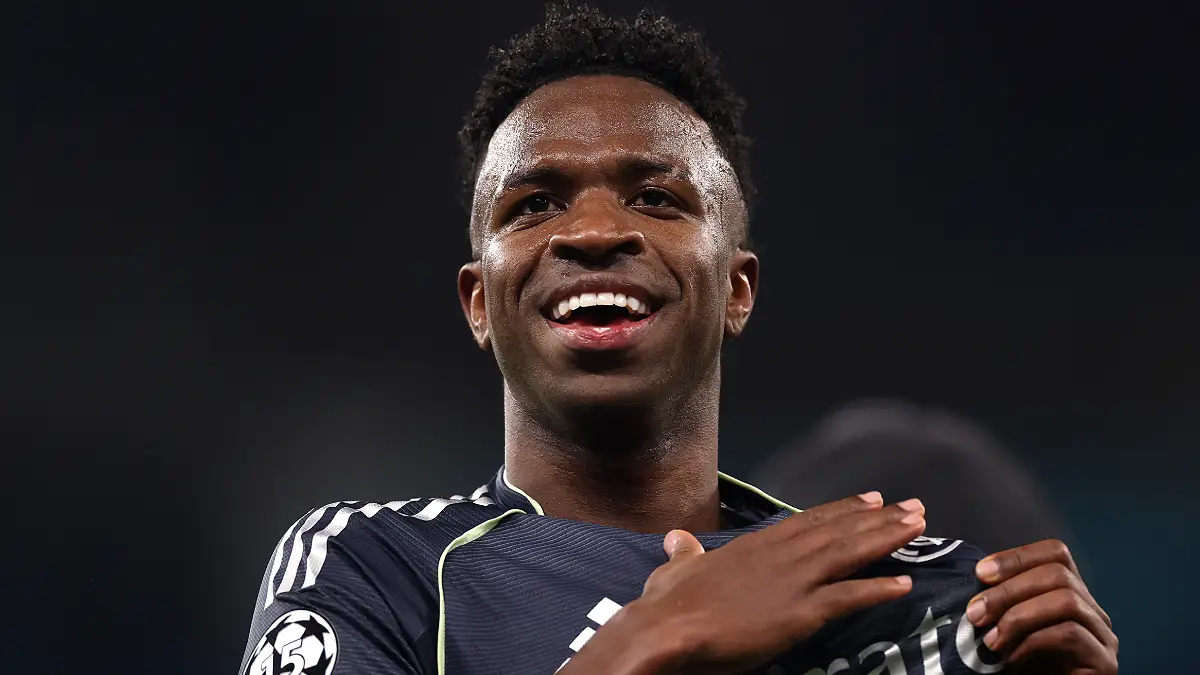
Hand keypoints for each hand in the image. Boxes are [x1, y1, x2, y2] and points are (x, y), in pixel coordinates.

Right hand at [560, 493, 927, 674]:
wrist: (669, 628)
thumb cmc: (667, 603)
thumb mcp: (675, 569)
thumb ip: (685, 553)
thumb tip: (677, 539)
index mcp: (755, 545)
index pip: (807, 521)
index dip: (842, 510)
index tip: (871, 499)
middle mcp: (780, 555)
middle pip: (838, 531)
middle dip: (878, 519)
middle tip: (914, 506)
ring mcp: (792, 581)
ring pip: (849, 554)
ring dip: (886, 540)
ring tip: (918, 527)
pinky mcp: (799, 612)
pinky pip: (847, 598)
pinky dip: (877, 590)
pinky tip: (904, 585)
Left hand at [967, 539, 1117, 673]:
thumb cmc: (1019, 670)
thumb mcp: (1006, 628)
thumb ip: (1001, 602)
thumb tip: (974, 574)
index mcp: (1071, 596)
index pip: (1055, 554)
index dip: (1016, 556)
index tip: (980, 573)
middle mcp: (1093, 612)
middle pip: (1059, 573)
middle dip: (1009, 590)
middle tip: (975, 613)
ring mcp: (1103, 638)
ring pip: (1067, 600)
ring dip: (1018, 616)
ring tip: (990, 641)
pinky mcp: (1104, 664)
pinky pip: (1071, 635)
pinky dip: (1033, 643)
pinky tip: (1011, 660)